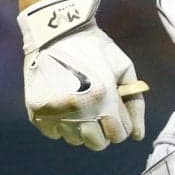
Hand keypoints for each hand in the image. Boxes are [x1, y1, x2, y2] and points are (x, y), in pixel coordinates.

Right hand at [17, 0, 146, 149]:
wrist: (57, 31)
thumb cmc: (95, 47)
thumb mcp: (123, 67)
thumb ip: (134, 102)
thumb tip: (137, 135)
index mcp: (103, 99)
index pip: (119, 134)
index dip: (123, 125)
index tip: (119, 113)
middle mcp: (78, 111)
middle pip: (98, 144)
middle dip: (105, 131)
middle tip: (102, 111)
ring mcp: (54, 114)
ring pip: (76, 141)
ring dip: (83, 128)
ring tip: (83, 105)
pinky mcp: (36, 113)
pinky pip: (55, 133)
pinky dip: (63, 124)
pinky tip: (66, 104)